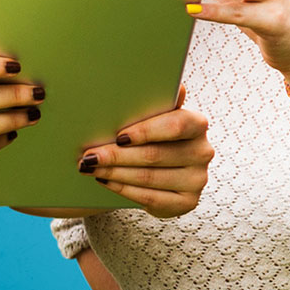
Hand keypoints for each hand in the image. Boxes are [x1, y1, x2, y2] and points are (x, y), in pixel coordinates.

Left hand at [78, 91, 210, 217]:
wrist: (154, 170)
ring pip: (149, 177)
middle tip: (87, 155)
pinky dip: (123, 189)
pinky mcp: (187, 202)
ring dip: (114, 172)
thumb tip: (177, 87)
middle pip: (154, 154)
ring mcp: (197, 179)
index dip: (146, 131)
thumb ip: (155, 102)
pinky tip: (104, 181)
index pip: (175, 125)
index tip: (118, 136)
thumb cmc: (147, 135)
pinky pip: (151, 198)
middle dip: (116, 155)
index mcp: (196, 124)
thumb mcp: (149, 116)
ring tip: (88, 167)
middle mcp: (202, 151)